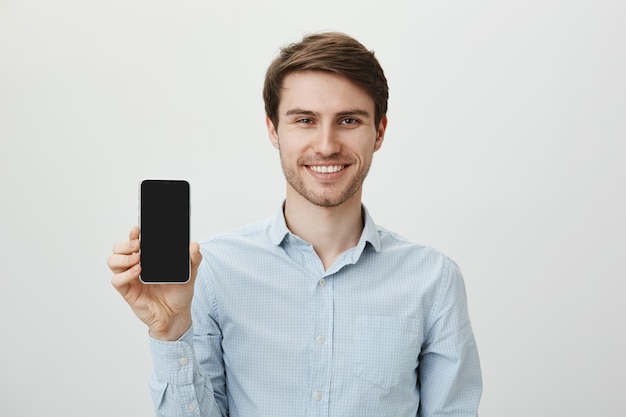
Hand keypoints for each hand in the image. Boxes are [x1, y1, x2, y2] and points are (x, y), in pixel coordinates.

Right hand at [108, 226, 202, 340]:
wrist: (177, 316)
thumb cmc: (179, 294)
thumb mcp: (189, 274)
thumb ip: (193, 259)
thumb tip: (194, 245)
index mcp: (148, 259)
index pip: (133, 242)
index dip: (133, 234)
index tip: (138, 229)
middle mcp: (135, 267)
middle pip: (118, 249)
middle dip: (125, 244)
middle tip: (138, 244)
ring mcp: (130, 279)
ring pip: (113, 261)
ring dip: (123, 257)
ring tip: (138, 258)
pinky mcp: (128, 292)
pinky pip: (117, 280)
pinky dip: (125, 274)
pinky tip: (138, 271)